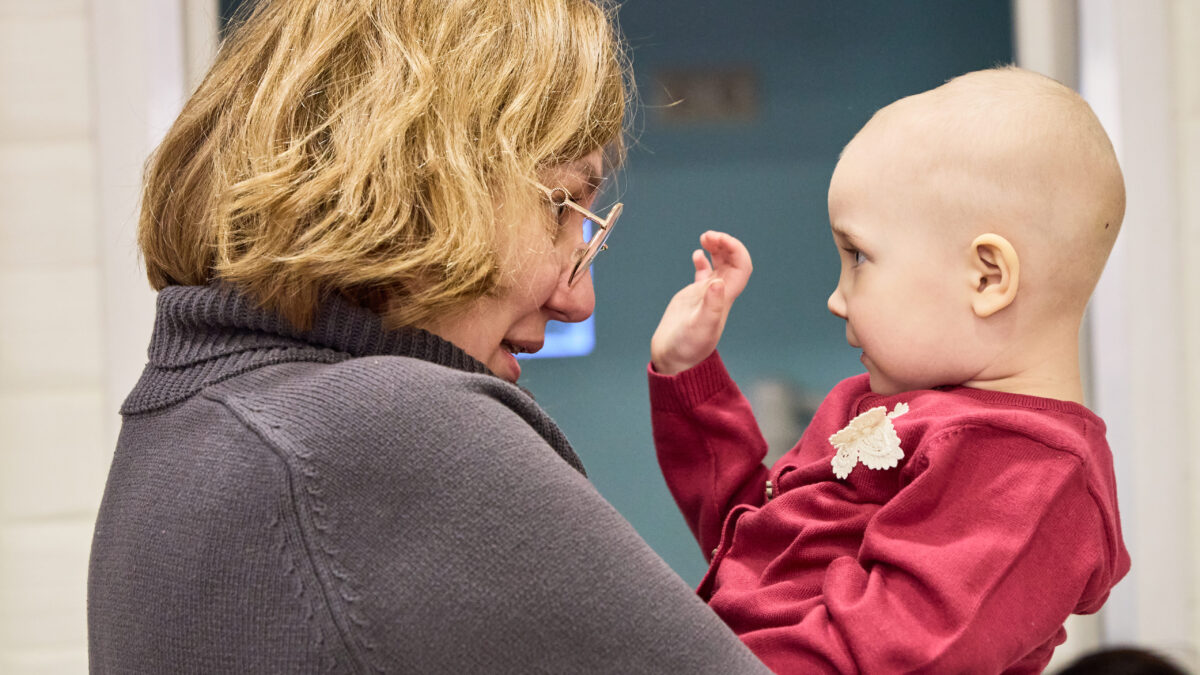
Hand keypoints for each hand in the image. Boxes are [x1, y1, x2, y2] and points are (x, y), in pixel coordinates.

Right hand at [650, 231, 751, 374]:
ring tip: (704, 238)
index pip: (742, 266)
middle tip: (708, 236)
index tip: (718, 239)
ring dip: (716, 248)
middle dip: (725, 244)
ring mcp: (707, 294)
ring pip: (720, 264)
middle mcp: (719, 294)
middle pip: (732, 261)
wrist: (674, 359)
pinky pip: (704, 273)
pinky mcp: (694, 297)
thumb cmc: (687, 348)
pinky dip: (702, 260)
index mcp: (725, 298)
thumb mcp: (700, 327)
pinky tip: (696, 254)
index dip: (736, 249)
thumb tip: (717, 282)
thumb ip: (710, 306)